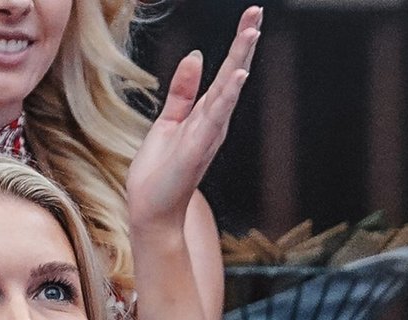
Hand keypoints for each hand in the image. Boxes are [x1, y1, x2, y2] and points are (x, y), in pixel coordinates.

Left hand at [125, 7, 260, 235]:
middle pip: (232, 75)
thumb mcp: (168, 122)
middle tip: (256, 12)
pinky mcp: (197, 148)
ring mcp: (207, 135)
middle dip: (244, 43)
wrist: (151, 211)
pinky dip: (226, 97)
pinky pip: (214, 118)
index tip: (251, 15)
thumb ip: (182, 91)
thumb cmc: (160, 173)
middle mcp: (214, 122)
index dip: (237, 43)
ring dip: (239, 62)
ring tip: (251, 32)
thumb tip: (195, 56)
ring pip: (227, 92)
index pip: (224, 72)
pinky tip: (236, 76)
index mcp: (206, 114)